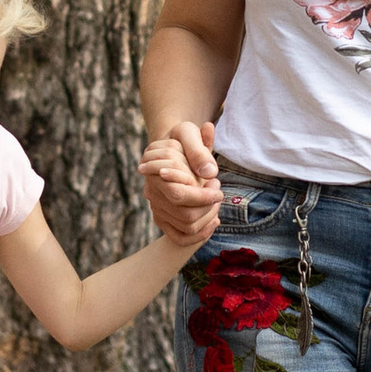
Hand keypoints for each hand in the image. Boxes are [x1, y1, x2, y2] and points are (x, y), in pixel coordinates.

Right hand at [141, 118, 220, 244]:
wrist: (174, 148)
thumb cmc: (183, 139)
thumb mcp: (189, 133)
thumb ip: (199, 150)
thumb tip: (209, 173)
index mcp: (156, 173)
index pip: (180, 194)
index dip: (204, 195)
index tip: (217, 186)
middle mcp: (153, 193)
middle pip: (185, 214)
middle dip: (209, 205)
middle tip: (217, 191)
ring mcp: (156, 207)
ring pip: (187, 226)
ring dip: (209, 216)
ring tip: (216, 200)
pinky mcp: (162, 218)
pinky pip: (180, 237)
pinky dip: (200, 234)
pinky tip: (214, 221)